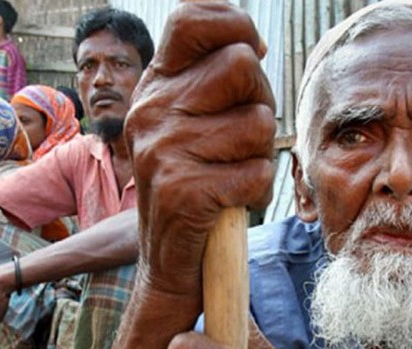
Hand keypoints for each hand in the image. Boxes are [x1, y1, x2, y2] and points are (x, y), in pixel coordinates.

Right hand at [126, 1, 275, 300]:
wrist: (169, 261)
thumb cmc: (196, 184)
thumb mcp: (189, 122)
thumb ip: (212, 79)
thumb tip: (253, 44)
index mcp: (155, 86)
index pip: (191, 19)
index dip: (234, 23)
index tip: (252, 50)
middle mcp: (151, 110)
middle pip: (243, 66)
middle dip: (261, 102)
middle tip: (243, 139)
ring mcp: (162, 149)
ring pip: (259, 123)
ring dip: (260, 154)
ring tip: (232, 173)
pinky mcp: (181, 190)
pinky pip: (256, 172)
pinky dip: (256, 190)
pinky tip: (230, 201)